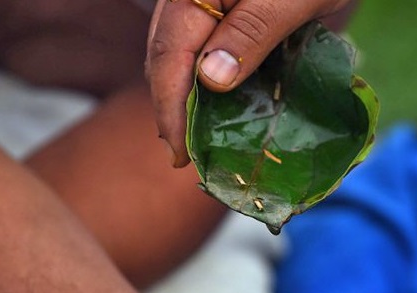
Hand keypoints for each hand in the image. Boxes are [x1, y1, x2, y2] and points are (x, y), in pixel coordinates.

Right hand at [145, 0, 355, 167]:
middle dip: (170, 107)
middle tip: (187, 155)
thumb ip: (253, 31)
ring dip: (184, 95)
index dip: (169, 107)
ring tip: (195, 136)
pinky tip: (214, 102)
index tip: (180, 152)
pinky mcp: (221, 4)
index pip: (168, 51)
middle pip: (163, 53)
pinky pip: (200, 43)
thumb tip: (209, 80)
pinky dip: (203, 76)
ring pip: (176, 50)